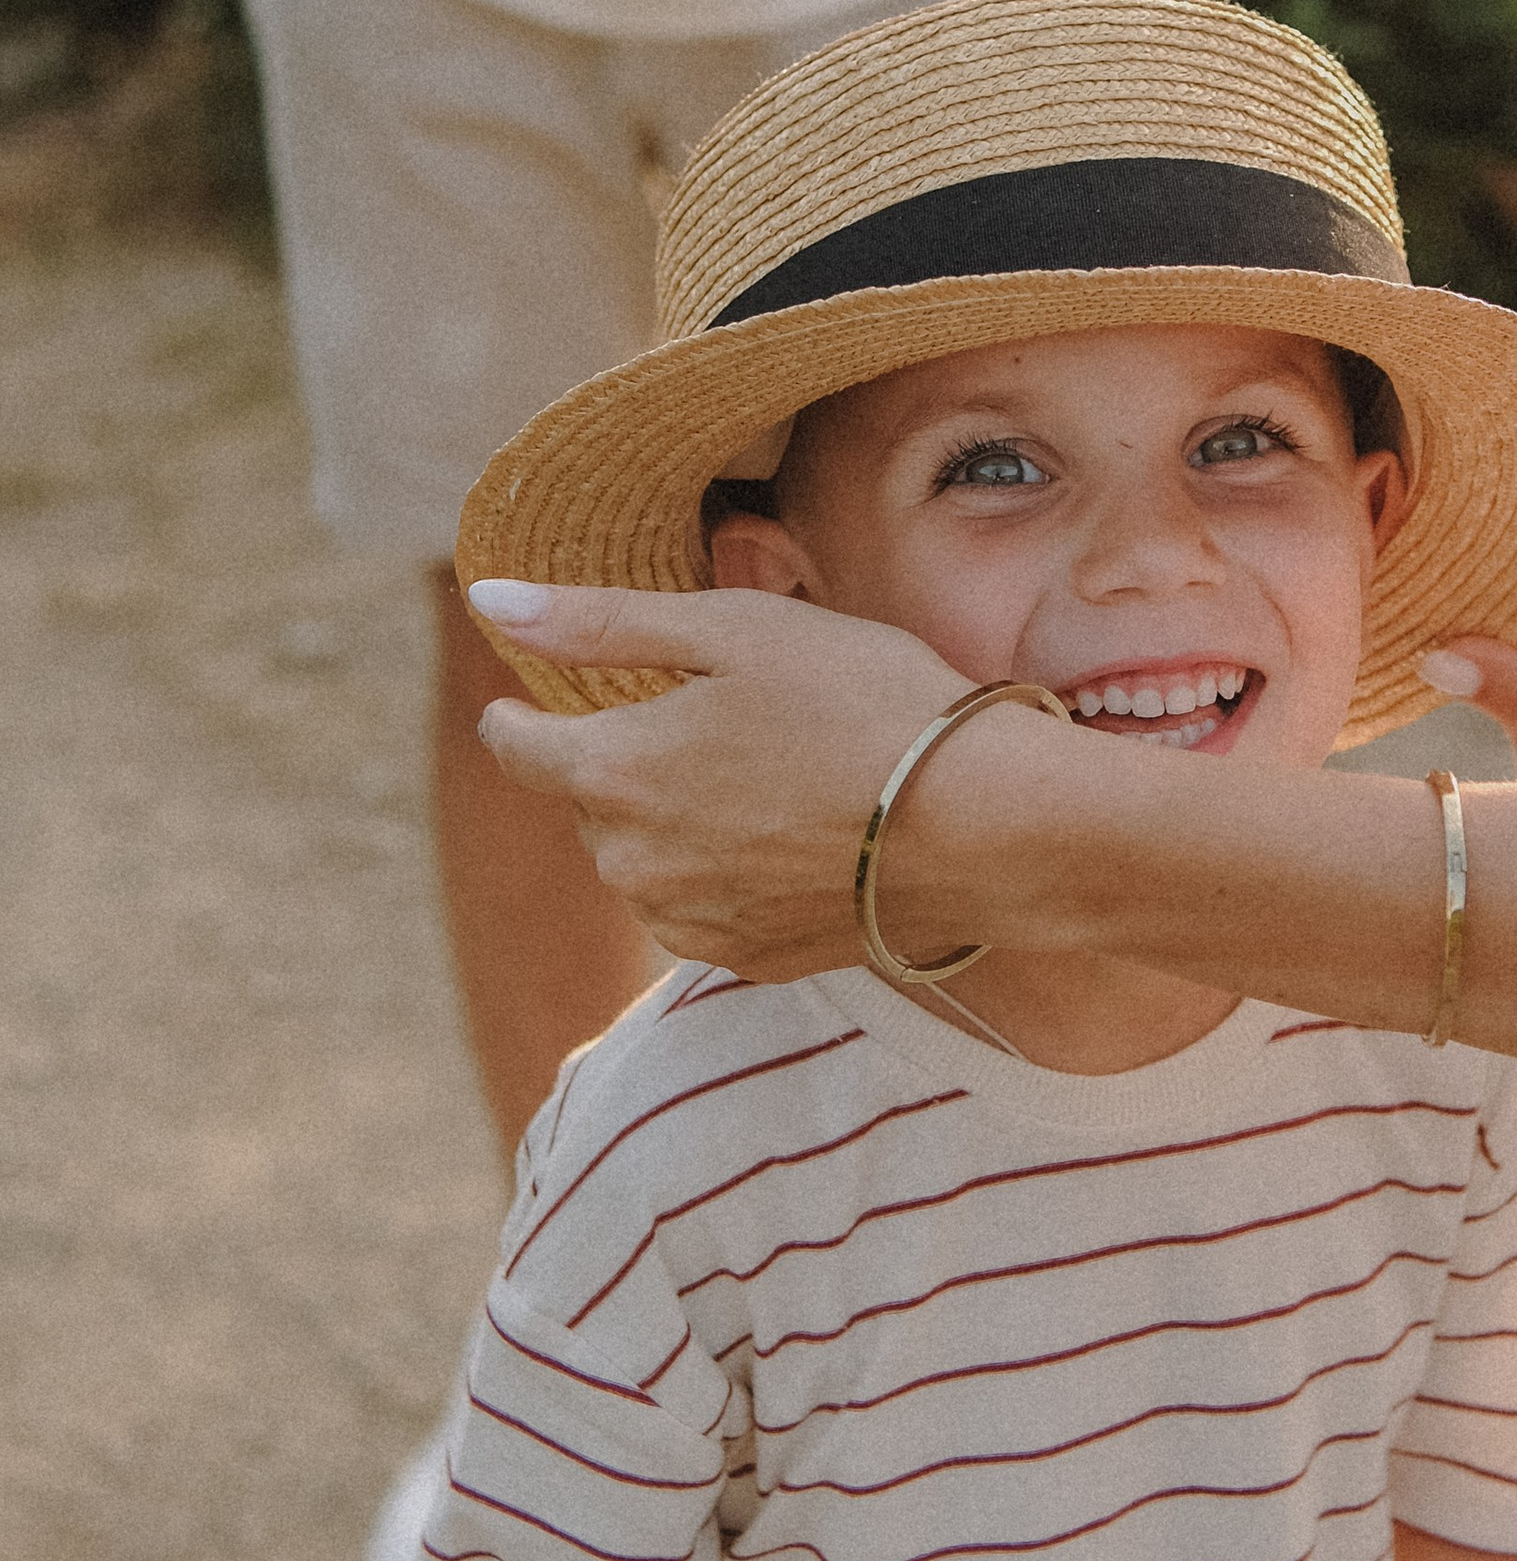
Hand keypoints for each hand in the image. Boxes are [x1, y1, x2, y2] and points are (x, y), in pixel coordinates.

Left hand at [471, 583, 966, 975]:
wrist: (984, 823)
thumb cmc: (866, 703)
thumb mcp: (735, 629)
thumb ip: (601, 621)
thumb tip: (489, 601)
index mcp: (617, 771)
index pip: (517, 749)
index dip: (518, 714)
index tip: (528, 697)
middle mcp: (635, 864)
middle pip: (590, 805)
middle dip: (624, 763)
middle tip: (710, 721)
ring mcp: (692, 921)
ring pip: (644, 862)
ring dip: (674, 823)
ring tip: (765, 779)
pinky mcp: (750, 959)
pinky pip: (701, 908)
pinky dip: (725, 873)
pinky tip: (793, 835)